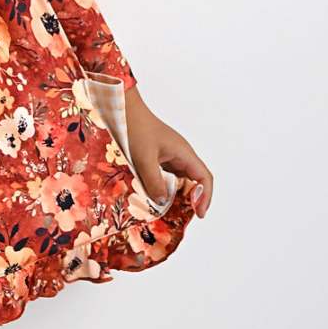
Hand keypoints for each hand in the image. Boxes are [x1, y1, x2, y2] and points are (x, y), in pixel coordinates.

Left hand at [123, 83, 211, 216]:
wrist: (122, 111)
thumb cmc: (135, 129)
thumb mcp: (143, 159)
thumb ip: (154, 181)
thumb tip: (163, 202)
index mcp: (184, 153)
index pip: (204, 178)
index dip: (205, 197)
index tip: (199, 214)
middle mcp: (181, 154)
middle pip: (195, 180)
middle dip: (193, 199)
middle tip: (184, 217)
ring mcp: (170, 155)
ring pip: (181, 179)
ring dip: (178, 195)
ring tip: (171, 212)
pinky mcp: (159, 156)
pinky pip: (168, 175)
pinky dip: (166, 188)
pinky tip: (156, 197)